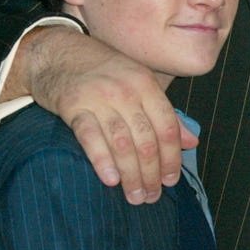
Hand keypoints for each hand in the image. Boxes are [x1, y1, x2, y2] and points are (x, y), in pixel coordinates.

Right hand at [13, 26, 193, 203]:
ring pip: (122, 142)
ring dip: (131, 174)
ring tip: (134, 196)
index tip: (171, 180)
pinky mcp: (73, 105)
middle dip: (151, 172)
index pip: (167, 126)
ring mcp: (99, 97)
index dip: (172, 156)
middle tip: (151, 197)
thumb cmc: (103, 71)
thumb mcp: (139, 83)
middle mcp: (127, 91)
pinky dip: (102, 160)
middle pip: (146, 138)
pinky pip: (90, 136)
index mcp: (147, 85)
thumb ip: (164, 113)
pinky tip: (110, 180)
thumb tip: (192, 141)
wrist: (57, 53)